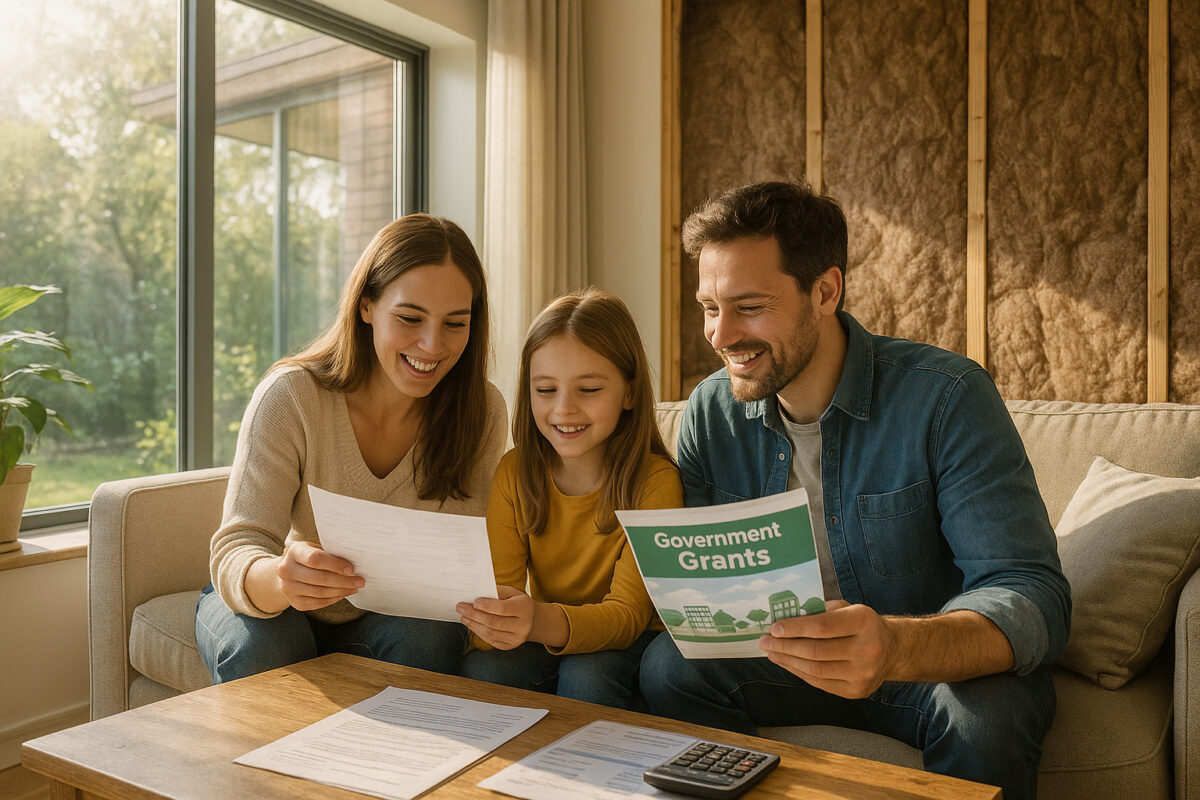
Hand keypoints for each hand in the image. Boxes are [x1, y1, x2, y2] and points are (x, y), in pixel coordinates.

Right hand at [275, 541, 363, 610]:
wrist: (287, 572)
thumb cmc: (308, 556)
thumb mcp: (315, 548)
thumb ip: (329, 553)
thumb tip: (355, 561)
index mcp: (294, 551)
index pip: (315, 559)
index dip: (335, 565)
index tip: (352, 569)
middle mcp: (286, 570)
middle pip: (319, 578)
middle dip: (343, 581)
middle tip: (360, 581)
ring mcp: (288, 588)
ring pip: (320, 593)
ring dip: (341, 591)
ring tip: (355, 587)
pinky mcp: (294, 602)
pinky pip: (318, 603)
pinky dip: (333, 599)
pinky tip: (343, 593)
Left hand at [457, 585, 535, 649]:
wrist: (534, 621)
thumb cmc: (519, 603)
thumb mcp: (513, 593)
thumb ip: (497, 592)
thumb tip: (477, 593)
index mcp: (524, 609)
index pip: (502, 608)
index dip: (487, 605)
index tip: (474, 601)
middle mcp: (522, 626)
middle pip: (494, 622)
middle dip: (474, 615)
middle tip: (460, 607)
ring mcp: (516, 639)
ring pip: (490, 633)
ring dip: (473, 624)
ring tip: (463, 616)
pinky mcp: (509, 646)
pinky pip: (490, 639)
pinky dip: (478, 631)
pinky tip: (471, 624)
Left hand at [757, 599, 896, 698]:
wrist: (892, 650)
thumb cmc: (861, 625)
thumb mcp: (848, 608)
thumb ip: (820, 611)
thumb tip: (785, 619)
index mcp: (863, 622)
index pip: (822, 627)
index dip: (795, 628)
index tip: (774, 628)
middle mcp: (867, 650)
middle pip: (816, 651)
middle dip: (785, 646)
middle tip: (764, 641)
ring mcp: (862, 674)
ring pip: (815, 670)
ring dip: (788, 661)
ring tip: (771, 653)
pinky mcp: (856, 691)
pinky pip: (820, 683)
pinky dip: (799, 672)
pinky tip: (787, 663)